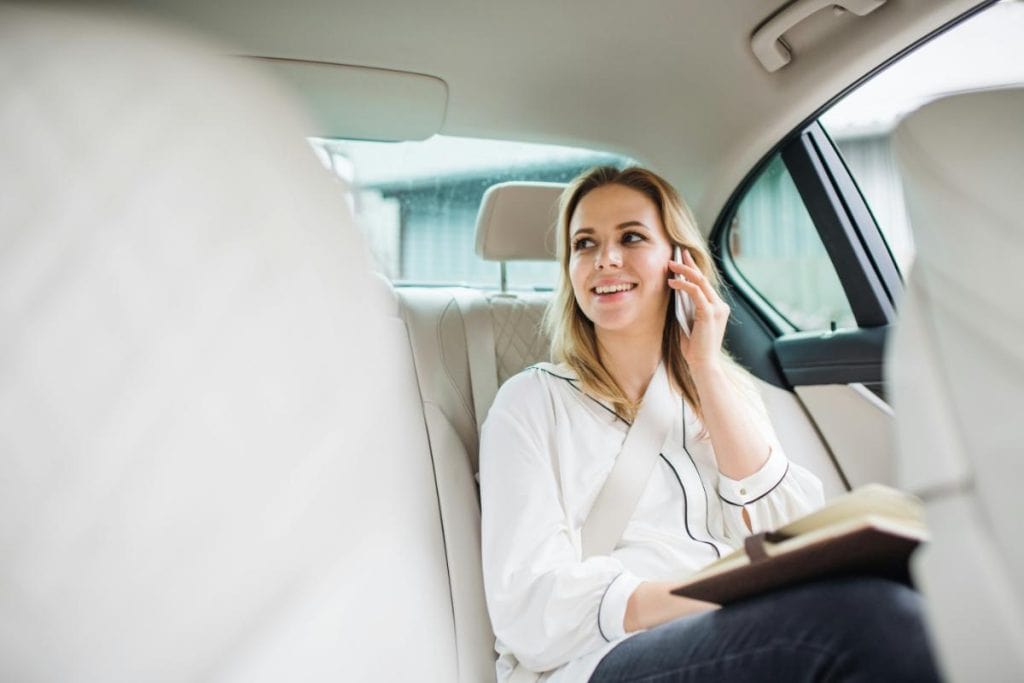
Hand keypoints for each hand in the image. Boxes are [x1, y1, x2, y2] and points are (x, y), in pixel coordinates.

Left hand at [667, 248, 729, 369]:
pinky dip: (683, 285)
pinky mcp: (709, 313)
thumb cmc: (694, 348)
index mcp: (717, 308)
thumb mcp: (688, 323)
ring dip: (684, 271)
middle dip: (688, 264)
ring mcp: (717, 308)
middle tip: (676, 253)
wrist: (703, 364)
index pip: (704, 284)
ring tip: (670, 265)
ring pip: (700, 281)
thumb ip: (685, 308)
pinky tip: (672, 282)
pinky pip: (695, 292)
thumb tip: (674, 293)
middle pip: (703, 278)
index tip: (683, 257)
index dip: (694, 269)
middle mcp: (720, 305)